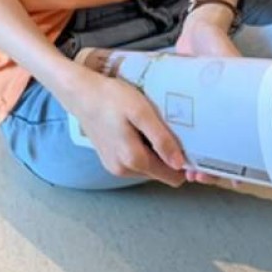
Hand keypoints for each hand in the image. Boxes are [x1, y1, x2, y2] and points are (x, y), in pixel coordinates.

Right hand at [62, 69, 186, 187]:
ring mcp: (114, 167)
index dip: (185, 164)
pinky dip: (142, 150)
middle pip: (161, 173)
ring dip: (156, 153)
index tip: (190, 144)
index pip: (172, 177)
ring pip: (149, 168)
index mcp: (133, 160)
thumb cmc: (112, 98)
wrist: (81, 94)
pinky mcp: (109, 160)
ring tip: (154, 128)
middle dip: (170, 157)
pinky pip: (135, 162)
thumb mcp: (141, 112)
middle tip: (172, 131)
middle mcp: (123, 170)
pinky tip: (140, 130)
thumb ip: (161, 139)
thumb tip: (180, 164)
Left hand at [175, 14, 243, 188]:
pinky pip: (185, 131)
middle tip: (203, 178)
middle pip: (221, 152)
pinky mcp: (186, 108)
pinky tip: (173, 155)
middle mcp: (222, 115)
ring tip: (190, 173)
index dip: (242, 165)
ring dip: (197, 163)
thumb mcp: (230, 61)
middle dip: (213, 170)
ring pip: (202, 147)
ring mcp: (204, 114)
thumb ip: (236, 75)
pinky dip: (180, 145)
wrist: (196, 31)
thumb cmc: (218, 44)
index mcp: (240, 110)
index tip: (233, 179)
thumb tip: (250, 93)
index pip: (245, 144)